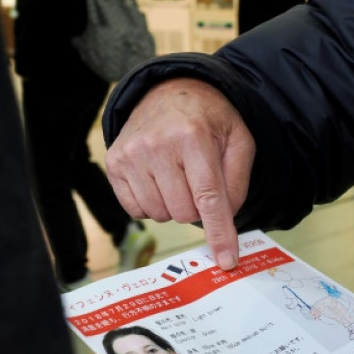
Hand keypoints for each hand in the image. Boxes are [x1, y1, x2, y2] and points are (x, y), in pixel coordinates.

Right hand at [106, 78, 255, 269]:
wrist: (168, 93)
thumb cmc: (208, 121)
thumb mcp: (239, 140)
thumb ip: (238, 182)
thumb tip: (224, 220)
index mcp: (193, 137)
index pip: (209, 197)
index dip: (219, 233)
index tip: (226, 261)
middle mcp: (157, 145)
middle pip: (185, 212)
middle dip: (198, 207)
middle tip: (199, 181)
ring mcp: (131, 155)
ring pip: (160, 214)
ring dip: (175, 205)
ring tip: (178, 176)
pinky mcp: (114, 164)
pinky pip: (137, 210)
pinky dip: (152, 203)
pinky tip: (159, 179)